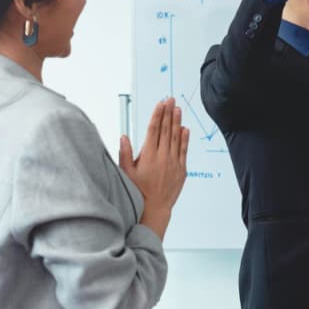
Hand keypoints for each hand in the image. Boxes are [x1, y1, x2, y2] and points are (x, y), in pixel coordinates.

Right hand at [119, 98, 188, 239]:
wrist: (155, 208)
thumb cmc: (138, 192)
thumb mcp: (127, 173)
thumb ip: (125, 153)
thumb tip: (124, 136)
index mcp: (148, 156)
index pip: (153, 129)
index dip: (157, 115)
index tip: (160, 104)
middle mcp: (162, 157)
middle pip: (166, 130)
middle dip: (168, 113)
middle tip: (170, 99)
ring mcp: (174, 162)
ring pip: (176, 137)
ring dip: (177, 122)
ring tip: (178, 109)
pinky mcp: (182, 169)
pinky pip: (184, 150)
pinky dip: (184, 139)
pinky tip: (184, 129)